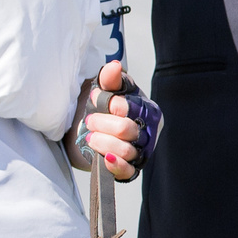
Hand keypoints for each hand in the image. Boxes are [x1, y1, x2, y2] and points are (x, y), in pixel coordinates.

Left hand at [71, 59, 158, 182]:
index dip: (110, 104)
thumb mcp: (108, 91)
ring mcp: (140, 152)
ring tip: (90, 136)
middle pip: (126, 129)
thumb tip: (114, 66)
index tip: (96, 98)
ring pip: (125, 150)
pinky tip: (105, 157)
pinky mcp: (130, 170)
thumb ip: (110, 79)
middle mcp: (148, 132)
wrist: (95, 132)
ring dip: (102, 142)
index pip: (130, 108)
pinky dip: (116, 165)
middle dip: (102, 123)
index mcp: (147, 110)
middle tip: (90, 120)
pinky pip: (127, 171)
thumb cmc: (105, 109)